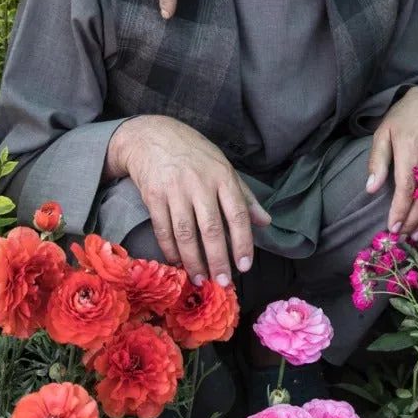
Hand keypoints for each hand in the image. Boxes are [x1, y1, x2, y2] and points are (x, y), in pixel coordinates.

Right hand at [107, 116, 270, 283]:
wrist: (152, 135)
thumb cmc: (193, 153)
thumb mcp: (223, 167)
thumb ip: (244, 197)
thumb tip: (266, 222)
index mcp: (222, 176)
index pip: (238, 214)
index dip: (243, 242)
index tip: (245, 265)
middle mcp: (200, 183)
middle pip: (212, 229)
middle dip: (219, 259)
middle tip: (223, 282)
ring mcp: (175, 189)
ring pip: (186, 233)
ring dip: (194, 261)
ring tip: (201, 279)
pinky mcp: (153, 195)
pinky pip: (163, 229)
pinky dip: (171, 250)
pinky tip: (178, 263)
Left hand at [365, 88, 417, 237]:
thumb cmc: (402, 119)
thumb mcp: (383, 134)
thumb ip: (377, 162)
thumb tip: (370, 189)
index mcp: (410, 146)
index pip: (407, 186)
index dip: (400, 210)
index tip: (392, 228)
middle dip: (414, 220)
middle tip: (402, 236)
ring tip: (417, 235)